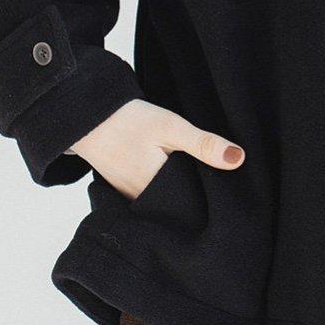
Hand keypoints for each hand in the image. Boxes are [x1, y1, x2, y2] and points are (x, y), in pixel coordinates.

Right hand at [68, 98, 244, 201]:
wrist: (86, 116)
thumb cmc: (128, 120)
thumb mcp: (170, 127)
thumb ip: (203, 144)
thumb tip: (238, 160)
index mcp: (155, 189)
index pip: (192, 206)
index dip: (211, 201)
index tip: (230, 195)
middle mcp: (141, 200)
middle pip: (178, 208)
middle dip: (197, 201)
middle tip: (219, 190)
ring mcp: (129, 196)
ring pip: (163, 203)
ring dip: (179, 195)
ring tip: (201, 185)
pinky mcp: (123, 188)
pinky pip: (149, 196)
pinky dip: (162, 189)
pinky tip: (174, 177)